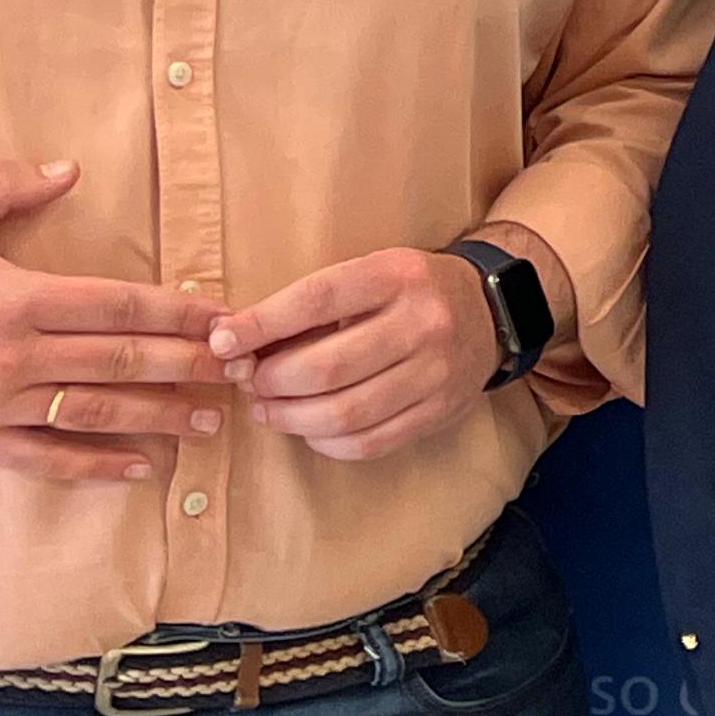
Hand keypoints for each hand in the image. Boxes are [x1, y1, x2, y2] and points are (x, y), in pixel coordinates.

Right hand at [0, 160, 226, 481]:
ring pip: (94, 414)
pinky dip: (98, 467)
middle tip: (242, 371)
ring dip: (161, 418)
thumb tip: (70, 167)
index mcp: (15, 296)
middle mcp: (12, 355)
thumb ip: (7, 184)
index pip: (119, 305)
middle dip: (189, 366)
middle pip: (121, 361)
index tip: (225, 318)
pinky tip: (144, 469)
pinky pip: (45, 460)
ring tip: (213, 422)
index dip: (180, 313)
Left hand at [211, 248, 494, 460]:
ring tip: (268, 410)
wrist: (491, 310)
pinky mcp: (440, 412)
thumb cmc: (409, 291)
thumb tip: (235, 341)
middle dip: (272, 381)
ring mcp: (436, 373)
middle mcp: (423, 323)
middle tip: (250, 383)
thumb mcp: (370, 273)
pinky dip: (327, 442)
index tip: (222, 342)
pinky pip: (370, 442)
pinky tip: (309, 428)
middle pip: (326, 367)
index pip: (316, 301)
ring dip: (291, 418)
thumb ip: (310, 306)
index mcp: (397, 276)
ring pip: (345, 413)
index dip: (261, 326)